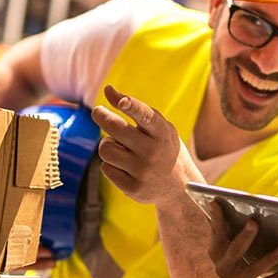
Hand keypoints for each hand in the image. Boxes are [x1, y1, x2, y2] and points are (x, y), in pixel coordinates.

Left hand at [91, 85, 201, 206]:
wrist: (179, 187)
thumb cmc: (164, 149)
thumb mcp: (161, 128)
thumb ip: (137, 109)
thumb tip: (107, 89)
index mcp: (163, 133)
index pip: (146, 116)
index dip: (132, 106)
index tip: (121, 100)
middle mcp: (153, 152)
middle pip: (115, 128)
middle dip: (101, 115)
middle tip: (98, 112)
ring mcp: (143, 171)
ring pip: (105, 148)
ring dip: (108, 145)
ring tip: (121, 148)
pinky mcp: (133, 188)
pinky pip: (106, 168)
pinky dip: (111, 165)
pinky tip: (125, 167)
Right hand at [207, 200, 277, 277]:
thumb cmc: (234, 267)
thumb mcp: (226, 251)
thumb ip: (221, 231)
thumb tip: (216, 205)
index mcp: (216, 254)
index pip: (216, 234)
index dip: (216, 219)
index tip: (216, 203)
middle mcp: (222, 269)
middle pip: (234, 251)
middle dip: (245, 236)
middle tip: (254, 222)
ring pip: (253, 271)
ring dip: (269, 259)